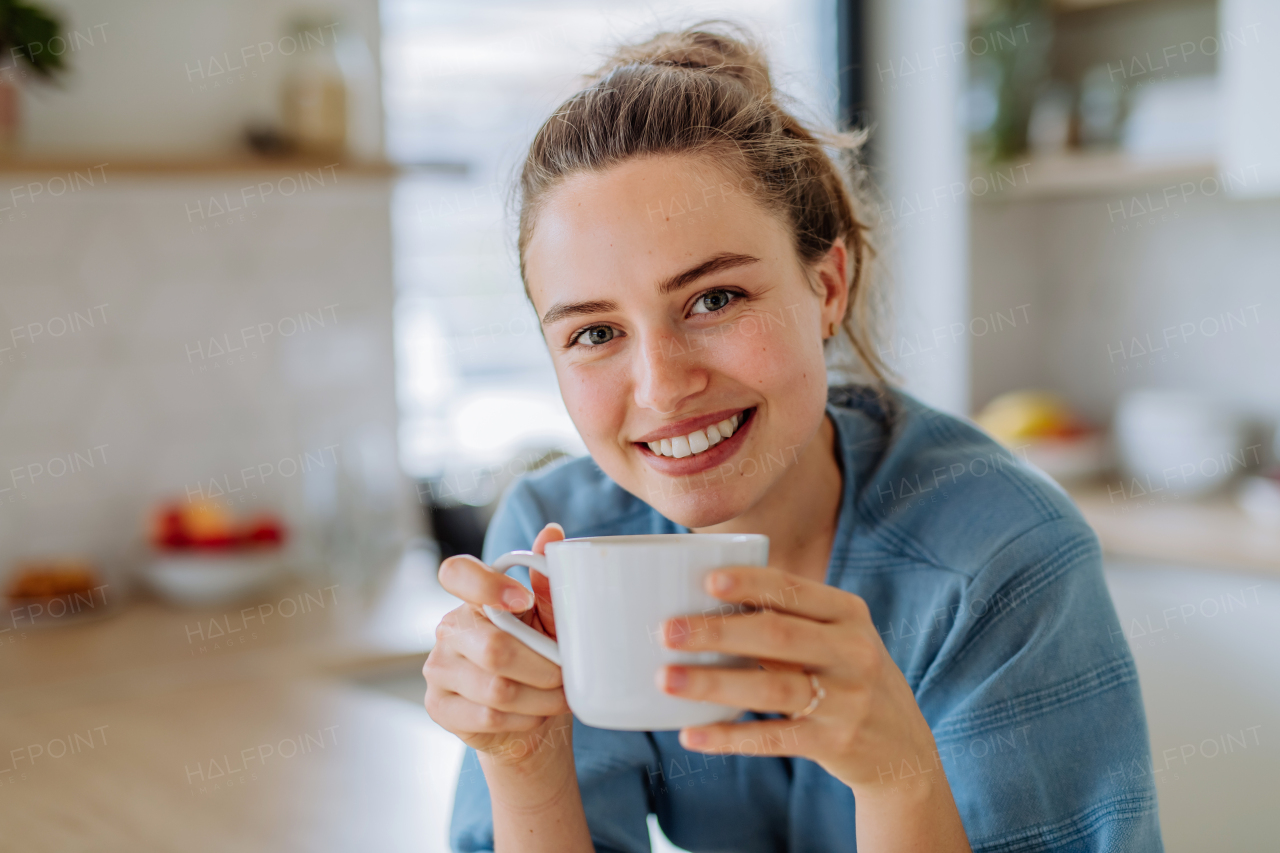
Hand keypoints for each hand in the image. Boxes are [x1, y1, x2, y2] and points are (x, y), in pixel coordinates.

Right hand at [424, 523, 571, 767]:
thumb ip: (549, 580)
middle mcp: (449, 628)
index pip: (456, 573)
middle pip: (494, 648)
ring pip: (496, 689)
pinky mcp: (439, 706)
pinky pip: (488, 716)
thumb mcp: (549, 618)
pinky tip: (536, 714)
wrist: (527, 716)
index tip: (523, 600)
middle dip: (544, 667)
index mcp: (473, 598)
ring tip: (559, 697)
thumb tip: (553, 532)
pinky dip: (525, 719)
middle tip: (567, 675)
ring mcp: (438, 669)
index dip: (487, 584)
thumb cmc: (538, 658)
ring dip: (541, 698)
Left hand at [655, 565, 944, 798]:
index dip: (751, 584)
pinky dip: (729, 737)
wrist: (901, 747)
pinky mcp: (835, 743)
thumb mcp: (836, 637)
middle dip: (718, 631)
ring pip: (771, 688)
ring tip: (666, 679)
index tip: (706, 580)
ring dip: (713, 683)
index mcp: (848, 614)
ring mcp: (847, 700)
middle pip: (777, 636)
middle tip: (667, 631)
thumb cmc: (846, 675)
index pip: (795, 590)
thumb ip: (787, 617)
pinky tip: (691, 734)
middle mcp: (853, 652)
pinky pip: (773, 738)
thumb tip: (700, 593)